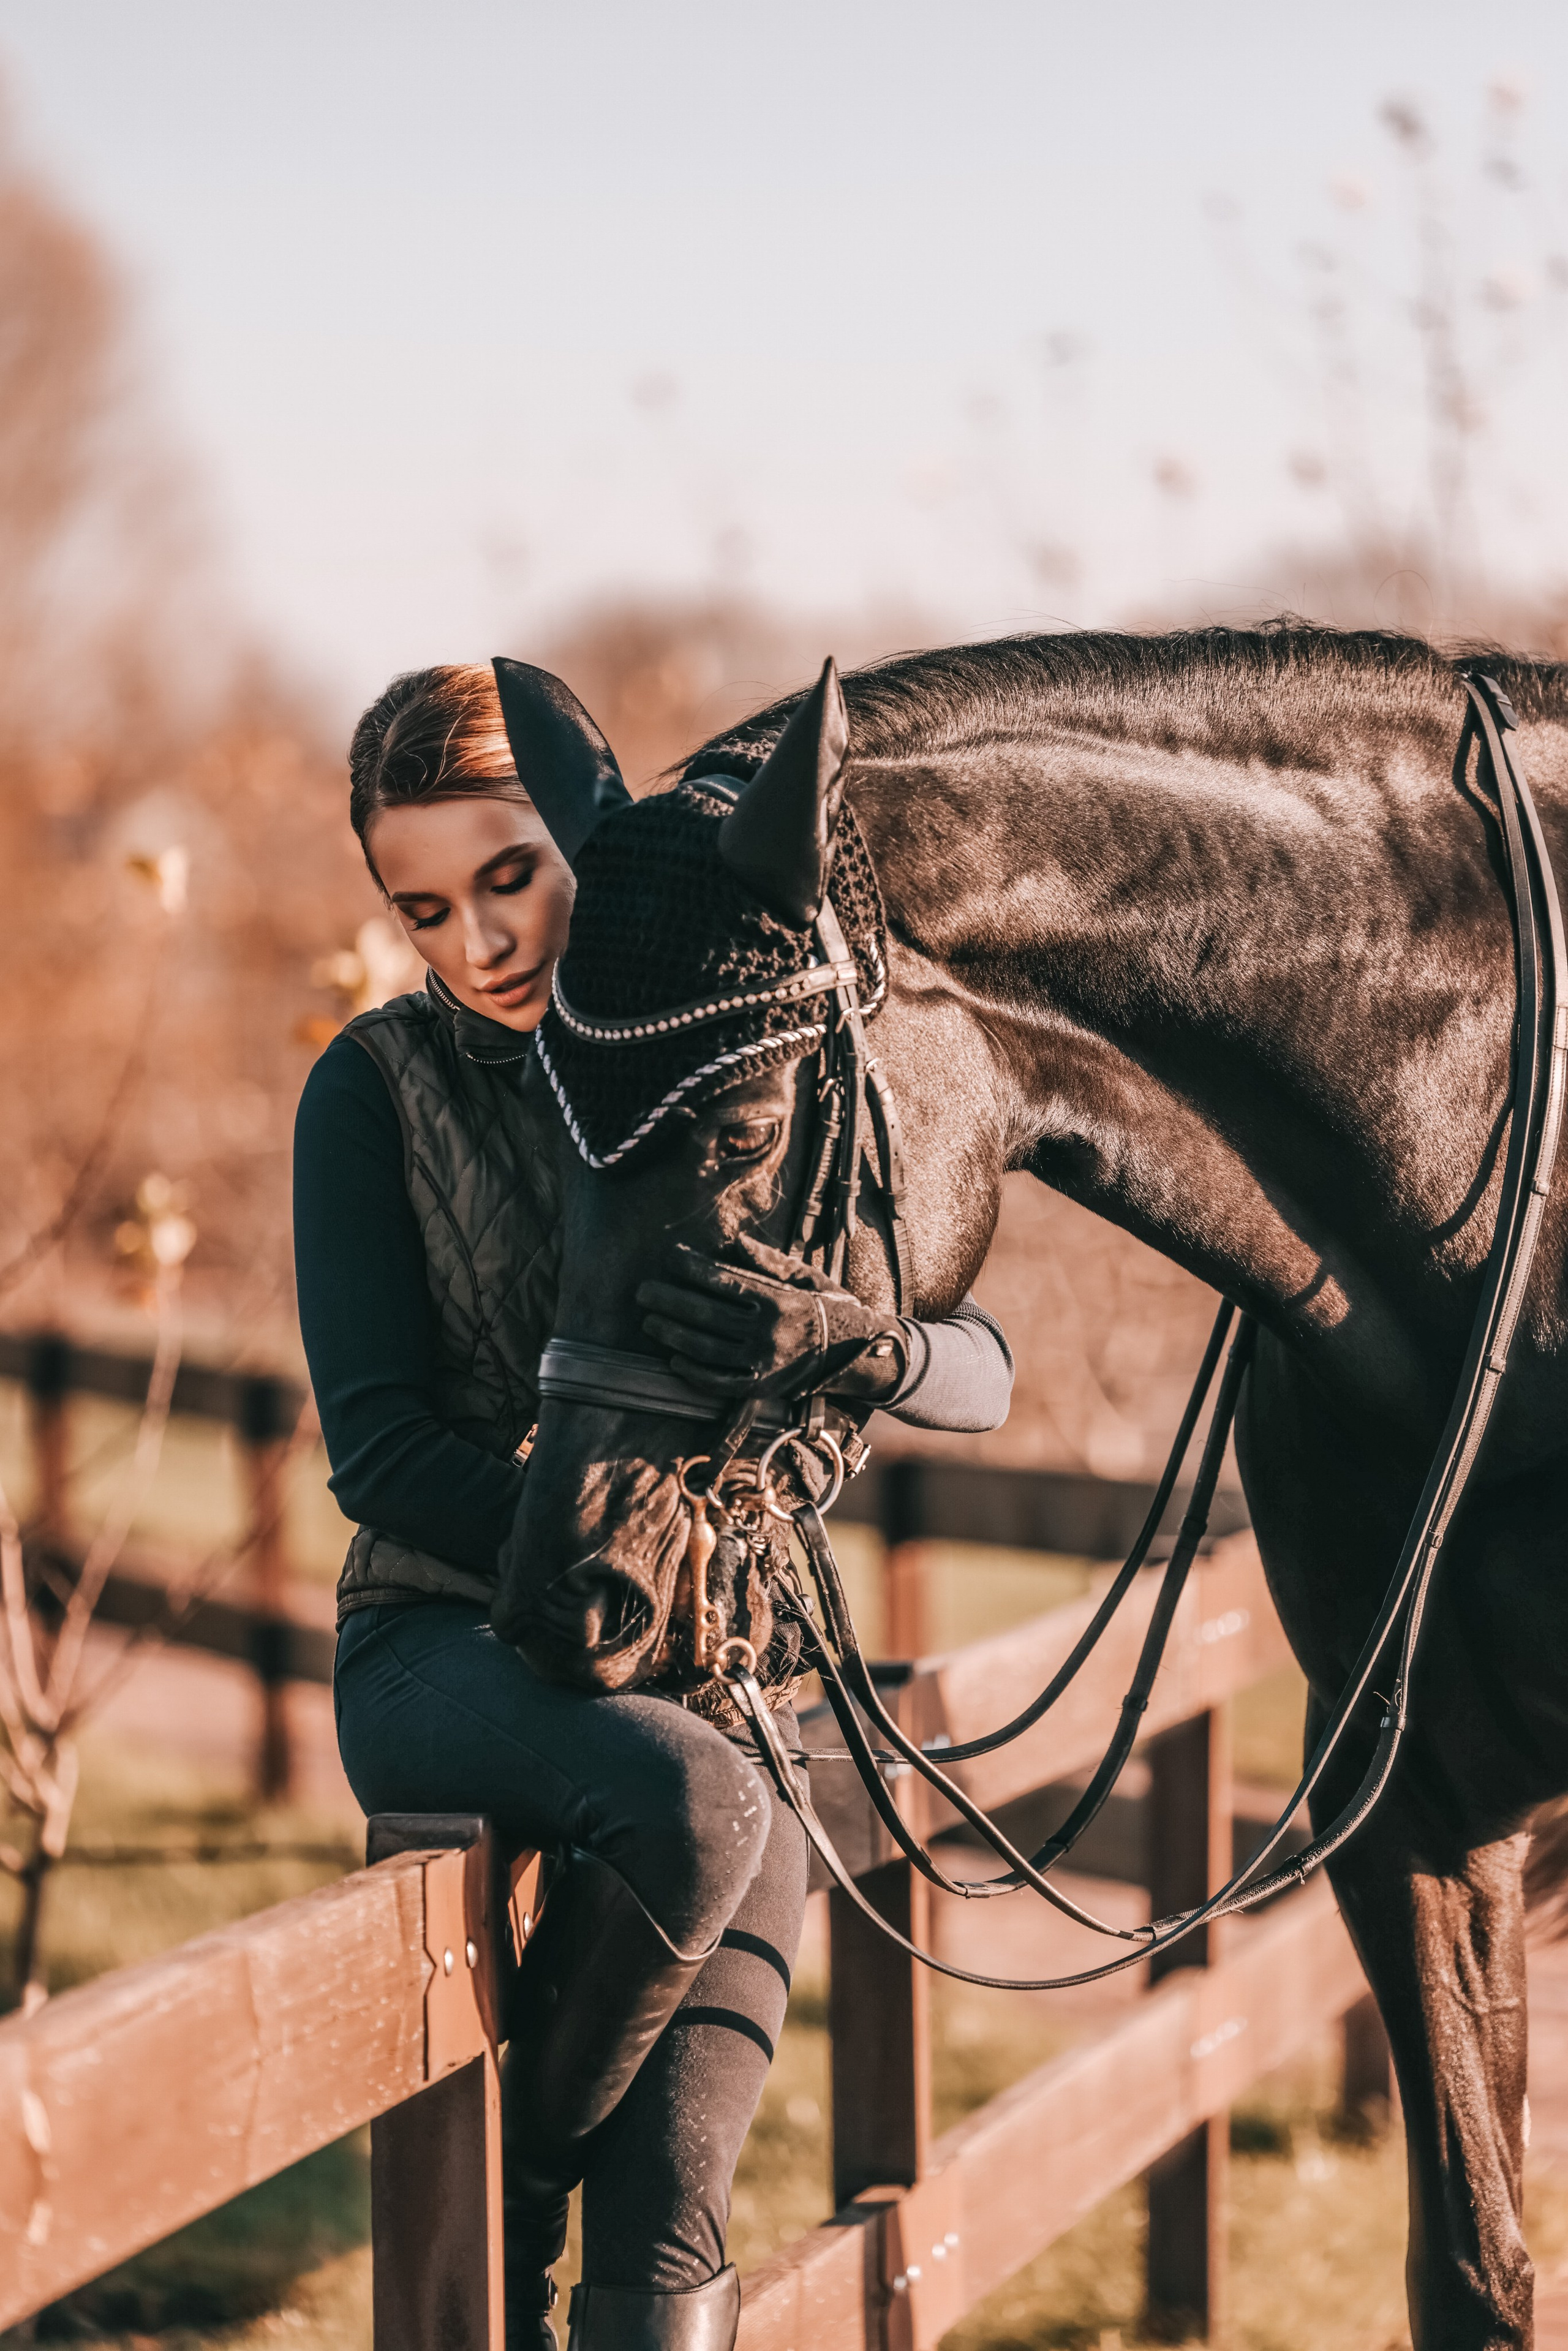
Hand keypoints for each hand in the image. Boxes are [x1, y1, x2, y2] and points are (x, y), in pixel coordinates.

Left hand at [636, 1237, 907, 1401]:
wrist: (857, 1353)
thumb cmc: (827, 1307)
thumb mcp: (804, 1277)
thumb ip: (766, 1260)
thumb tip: (731, 1240)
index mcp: (779, 1301)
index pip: (724, 1282)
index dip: (692, 1268)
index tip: (671, 1257)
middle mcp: (769, 1334)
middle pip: (706, 1315)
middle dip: (669, 1300)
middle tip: (642, 1291)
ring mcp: (763, 1363)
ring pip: (706, 1349)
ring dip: (672, 1334)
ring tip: (650, 1321)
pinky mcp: (761, 1388)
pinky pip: (719, 1382)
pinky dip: (693, 1373)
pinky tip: (675, 1360)